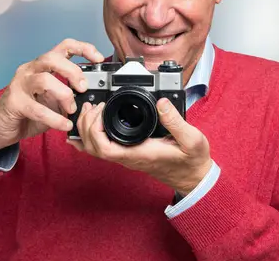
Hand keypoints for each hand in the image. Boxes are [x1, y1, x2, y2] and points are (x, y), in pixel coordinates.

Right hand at [0, 39, 103, 157]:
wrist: (0, 129)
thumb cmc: (27, 112)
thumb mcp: (53, 101)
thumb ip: (69, 97)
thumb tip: (90, 99)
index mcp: (42, 66)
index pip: (64, 46)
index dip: (83, 48)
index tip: (99, 59)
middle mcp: (30, 70)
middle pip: (52, 58)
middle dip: (73, 71)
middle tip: (83, 88)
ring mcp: (20, 85)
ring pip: (44, 79)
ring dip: (64, 94)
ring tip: (71, 108)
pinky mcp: (14, 103)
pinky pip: (37, 108)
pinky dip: (54, 118)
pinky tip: (64, 125)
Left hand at [67, 98, 212, 195]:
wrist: (193, 176)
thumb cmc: (191, 161)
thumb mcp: (191, 139)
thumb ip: (176, 121)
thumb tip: (161, 102)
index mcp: (138, 153)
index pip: (105, 148)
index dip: (95, 128)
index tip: (101, 109)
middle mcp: (128, 156)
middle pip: (93, 147)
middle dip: (86, 125)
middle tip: (93, 105)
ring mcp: (125, 156)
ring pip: (94, 149)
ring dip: (86, 130)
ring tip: (89, 110)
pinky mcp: (127, 153)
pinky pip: (102, 149)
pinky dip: (89, 138)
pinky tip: (85, 128)